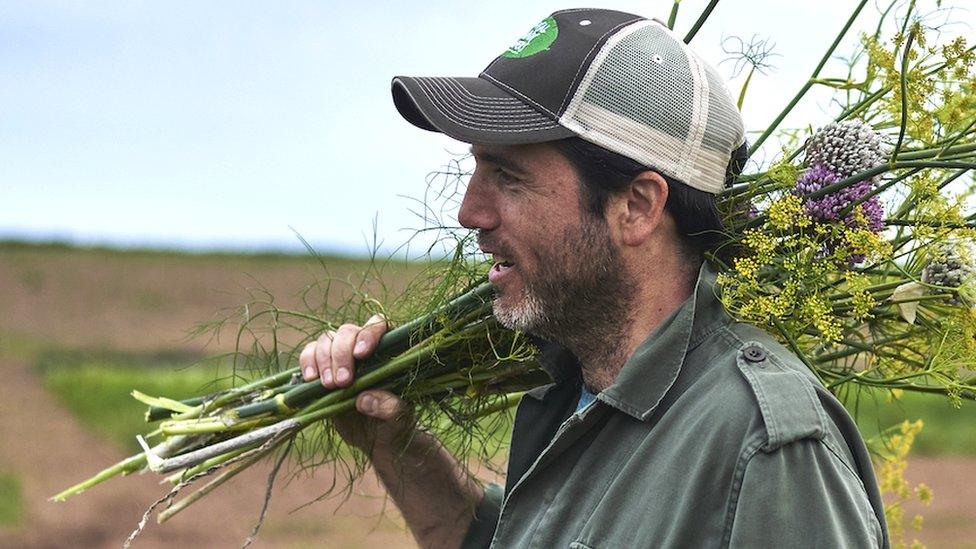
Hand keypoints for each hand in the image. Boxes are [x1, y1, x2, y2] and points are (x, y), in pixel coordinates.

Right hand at [299, 314, 413, 452]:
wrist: (376, 439)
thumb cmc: (394, 423)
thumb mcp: (399, 418)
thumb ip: (389, 407)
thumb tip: (365, 398)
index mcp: (389, 351)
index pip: (379, 326)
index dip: (369, 334)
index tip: (361, 354)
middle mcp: (363, 347)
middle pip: (347, 332)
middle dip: (341, 354)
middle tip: (343, 382)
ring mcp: (341, 357)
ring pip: (326, 340)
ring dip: (324, 360)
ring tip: (329, 386)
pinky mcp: (323, 369)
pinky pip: (309, 354)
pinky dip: (307, 362)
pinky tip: (311, 379)